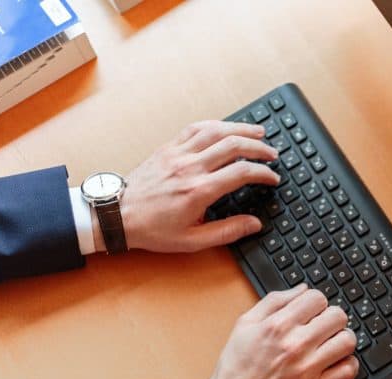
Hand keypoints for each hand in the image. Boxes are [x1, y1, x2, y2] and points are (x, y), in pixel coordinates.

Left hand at [92, 120, 279, 252]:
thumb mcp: (193, 240)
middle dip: (259, 147)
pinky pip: (195, 128)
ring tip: (259, 132)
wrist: (118, 215)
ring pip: (216, 130)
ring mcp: (178, 154)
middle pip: (233, 145)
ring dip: (241, 128)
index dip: (263, 173)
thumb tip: (254, 224)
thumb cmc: (153, 230)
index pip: (241, 173)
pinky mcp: (168, 148)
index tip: (272, 178)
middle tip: (273, 154)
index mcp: (199, 191)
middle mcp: (190, 167)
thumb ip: (227, 231)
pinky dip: (215, 124)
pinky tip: (227, 126)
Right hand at [207, 284, 358, 378]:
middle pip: (338, 316)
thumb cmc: (237, 365)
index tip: (312, 312)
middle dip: (332, 318)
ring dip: (342, 339)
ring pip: (347, 341)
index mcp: (278, 325)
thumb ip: (274, 301)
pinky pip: (348, 370)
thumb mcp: (245, 323)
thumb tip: (302, 288)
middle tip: (323, 327)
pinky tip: (335, 362)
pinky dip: (347, 364)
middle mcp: (295, 344)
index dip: (316, 302)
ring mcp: (307, 367)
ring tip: (332, 343)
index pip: (317, 298)